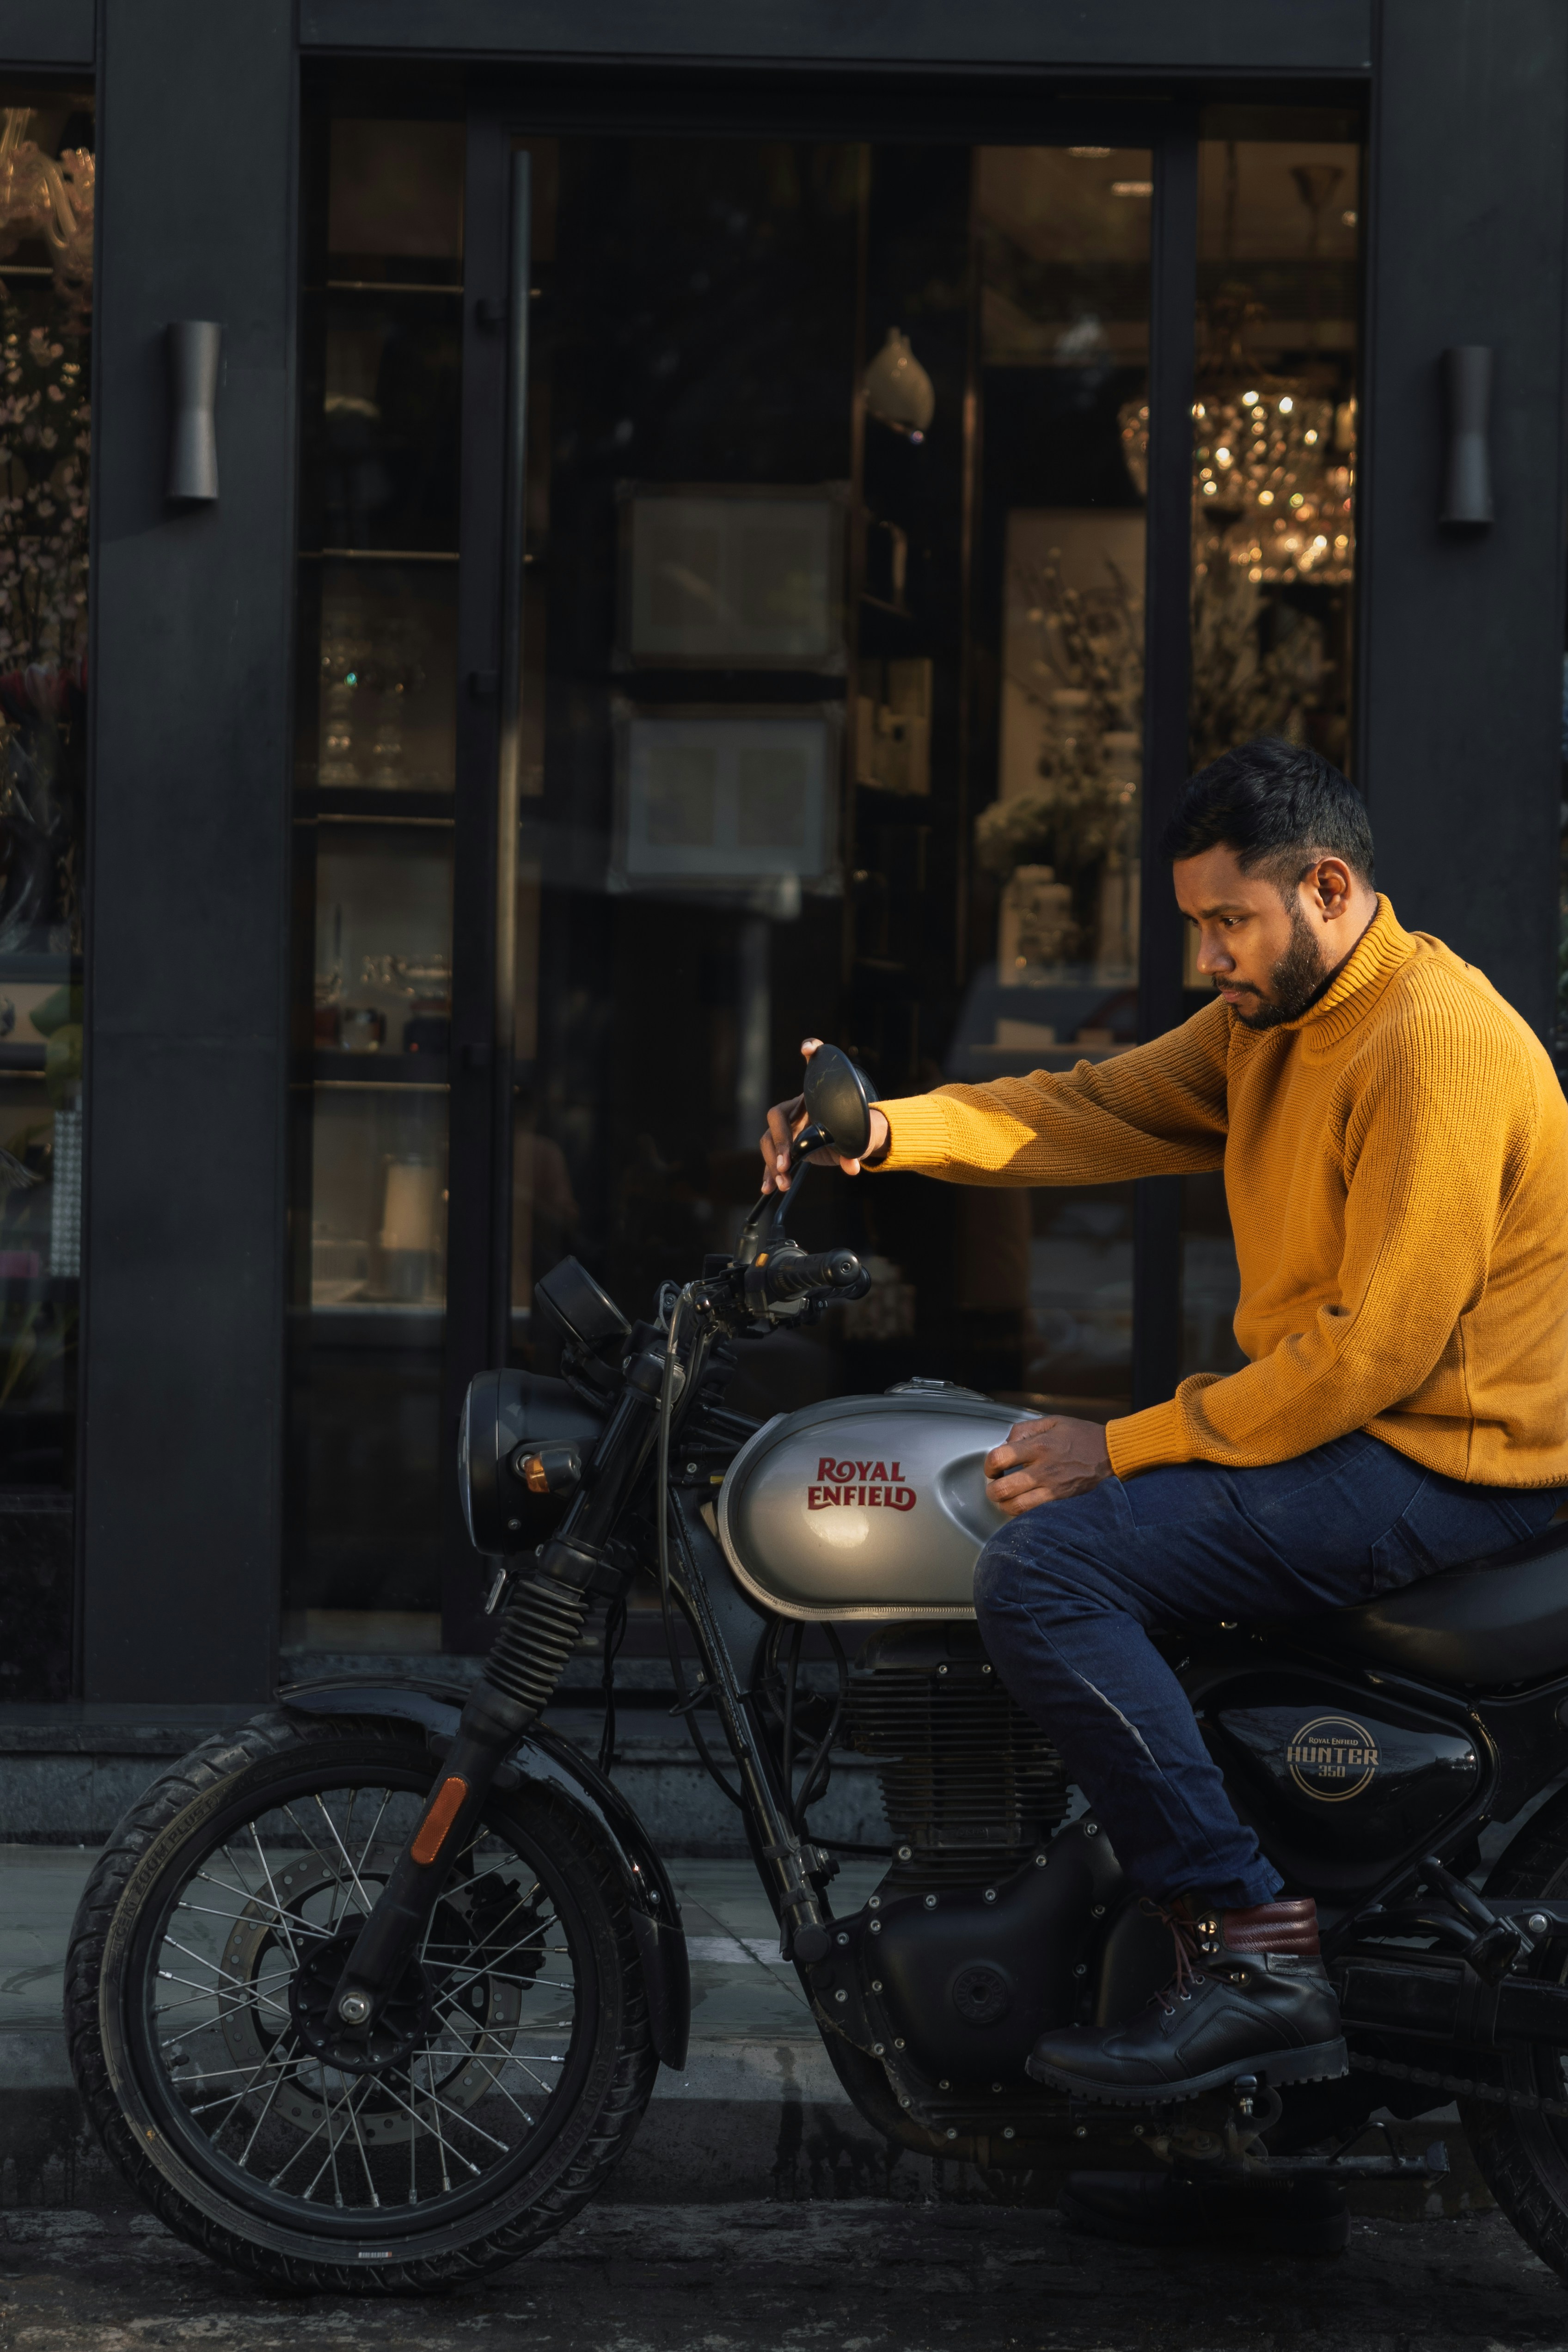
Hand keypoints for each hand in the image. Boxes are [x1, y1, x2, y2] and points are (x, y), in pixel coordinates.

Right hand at [759, 1039, 890, 1193]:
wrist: (850, 1143)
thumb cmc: (851, 1134)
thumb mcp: (856, 1139)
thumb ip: (854, 1150)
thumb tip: (853, 1167)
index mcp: (812, 1098)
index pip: (812, 1066)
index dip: (811, 1051)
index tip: (809, 1049)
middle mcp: (796, 1110)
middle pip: (776, 1118)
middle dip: (779, 1140)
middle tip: (786, 1162)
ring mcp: (787, 1129)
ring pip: (769, 1142)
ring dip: (773, 1163)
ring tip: (782, 1183)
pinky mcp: (785, 1149)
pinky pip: (772, 1161)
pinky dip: (769, 1174)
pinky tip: (767, 1189)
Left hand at [984, 1416, 1111, 1515]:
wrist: (1112, 1454)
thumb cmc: (1083, 1437)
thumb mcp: (1052, 1422)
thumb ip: (1024, 1429)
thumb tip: (1006, 1443)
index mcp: (1039, 1446)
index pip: (999, 1458)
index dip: (988, 1465)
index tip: (992, 1467)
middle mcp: (1044, 1470)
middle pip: (1003, 1489)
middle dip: (992, 1490)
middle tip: (995, 1485)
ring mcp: (1053, 1489)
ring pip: (1016, 1507)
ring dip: (1004, 1504)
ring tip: (1007, 1497)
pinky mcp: (1062, 1502)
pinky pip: (1035, 1514)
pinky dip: (1023, 1512)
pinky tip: (1024, 1503)